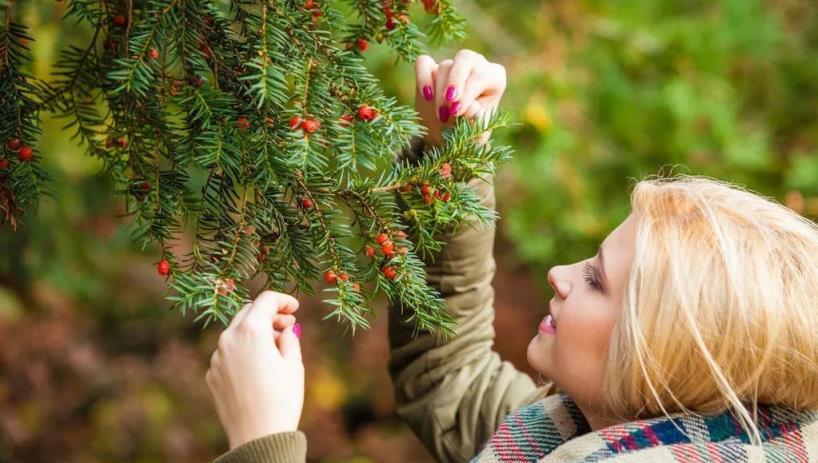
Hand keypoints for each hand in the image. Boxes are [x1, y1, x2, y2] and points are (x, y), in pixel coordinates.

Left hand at [206, 291, 303, 449]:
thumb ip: (289, 338)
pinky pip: (228, 353)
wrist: (257, 437)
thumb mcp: (294, 364)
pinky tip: (258, 367)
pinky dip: (244, 351)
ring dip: (255, 332)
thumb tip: (285, 329)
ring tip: (276, 348)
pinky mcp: (212, 374)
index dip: (283, 299)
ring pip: (236, 332)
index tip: (295, 307)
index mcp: (251, 331)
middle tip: (288, 324)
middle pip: (248, 312)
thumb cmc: (282, 399)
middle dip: (269, 314)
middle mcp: (228, 339)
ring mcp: (217, 357)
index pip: (266, 300)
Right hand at [414, 49, 506, 146]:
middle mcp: (476, 66)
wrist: (449, 137)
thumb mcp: (477, 132)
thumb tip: (471, 107)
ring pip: (444, 67)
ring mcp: (452, 66)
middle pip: (465, 58)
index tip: (456, 112)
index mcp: (494, 77)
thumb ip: (477, 121)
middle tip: (449, 100)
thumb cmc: (470, 133)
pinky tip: (426, 96)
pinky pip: (423, 63)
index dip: (468, 92)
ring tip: (441, 116)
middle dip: (455, 80)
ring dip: (440, 92)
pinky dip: (422, 76)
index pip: (481, 75)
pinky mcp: (430, 69)